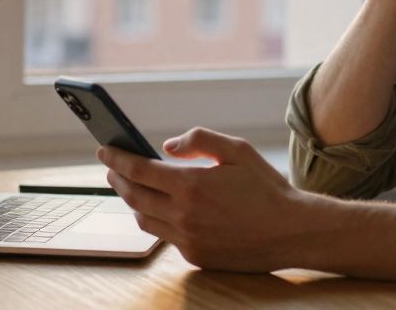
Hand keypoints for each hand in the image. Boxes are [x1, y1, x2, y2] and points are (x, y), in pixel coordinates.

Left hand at [97, 127, 313, 272]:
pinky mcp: (195, 256)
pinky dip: (155, 220)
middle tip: (111, 168)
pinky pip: (165, 236)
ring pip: (144, 220)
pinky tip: (157, 209)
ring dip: (132, 202)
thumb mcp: (237, 150)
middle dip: (117, 179)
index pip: (138, 170)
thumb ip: (199, 140)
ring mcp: (188, 239)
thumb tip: (165, 147)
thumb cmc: (266, 187)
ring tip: (130, 187)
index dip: (117, 158)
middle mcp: (184, 215)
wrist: (292, 231)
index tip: (103, 149)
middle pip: (134, 196)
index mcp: (192, 185)